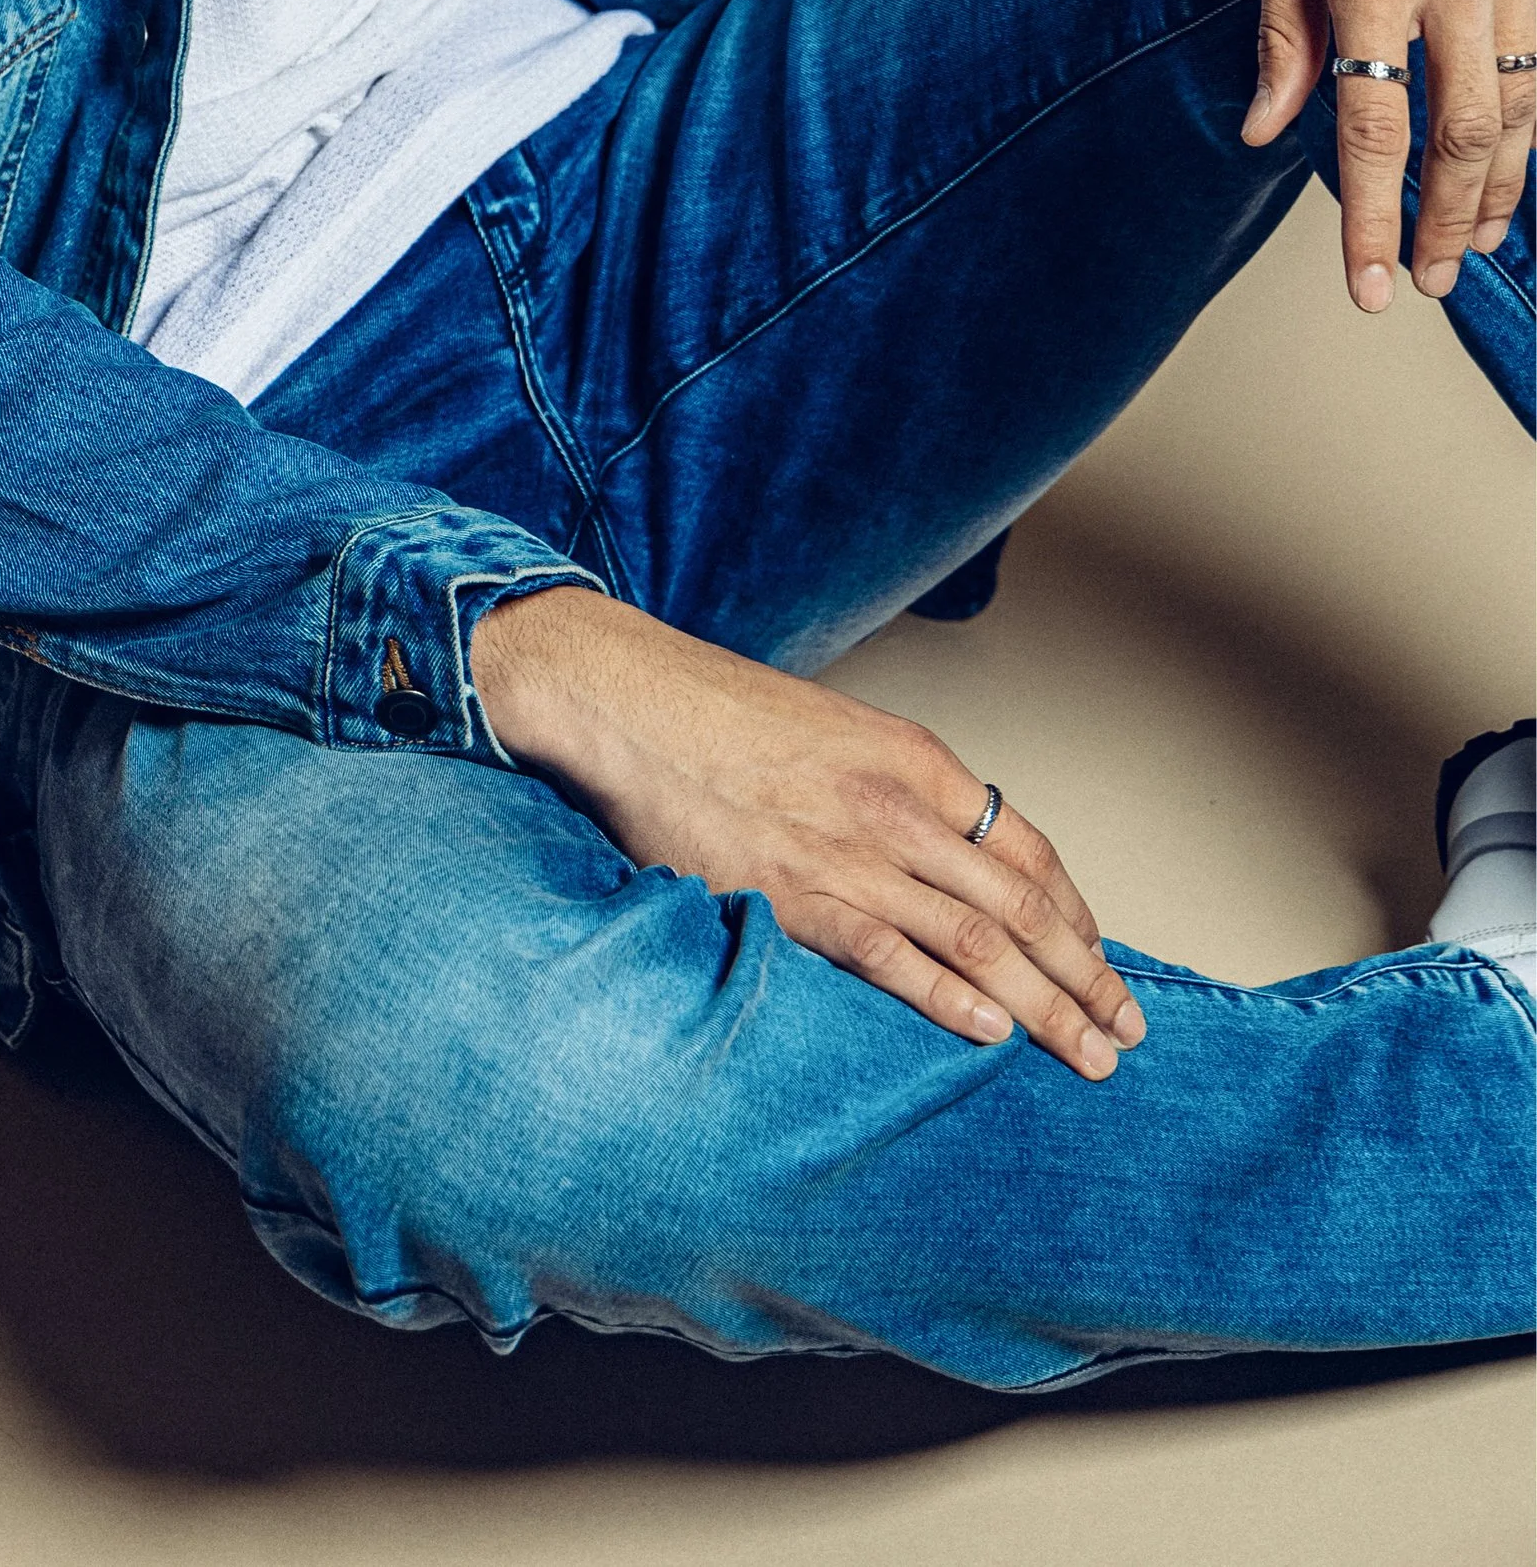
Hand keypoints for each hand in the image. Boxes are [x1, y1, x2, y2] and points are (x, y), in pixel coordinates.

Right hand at [471, 589, 1143, 1079]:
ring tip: (1087, 1055)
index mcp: (914, 760)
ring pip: (980, 943)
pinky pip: (894, 960)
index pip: (1028, 850)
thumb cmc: (722, 714)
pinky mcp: (797, 897)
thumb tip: (942, 854)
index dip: (1077, 916)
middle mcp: (899, 809)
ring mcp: (850, 855)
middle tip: (1125, 1030)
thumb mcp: (838, 731)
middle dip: (1087, 978)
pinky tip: (993, 1034)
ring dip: (1046, 1008)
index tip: (1102, 961)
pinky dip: (953, 1001)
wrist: (631, 701)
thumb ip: (897, 790)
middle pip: (1024, 907)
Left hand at [1242, 0, 1533, 306]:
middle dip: (1446, 222)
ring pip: (1526, 103)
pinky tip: (1517, 152)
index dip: (1373, 219)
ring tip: (1474, 238)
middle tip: (1424, 281)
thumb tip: (1267, 127)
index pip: (1378, 125)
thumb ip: (1280, 28)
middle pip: (1467, 133)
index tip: (1368, 284)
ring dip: (1502, 184)